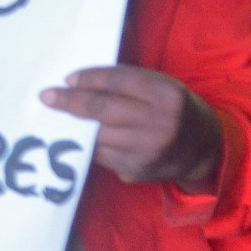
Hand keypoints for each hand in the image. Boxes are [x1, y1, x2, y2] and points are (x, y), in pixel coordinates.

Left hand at [40, 65, 223, 191]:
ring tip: (57, 116)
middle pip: (103, 109)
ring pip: (97, 135)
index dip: (89, 79)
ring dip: (74, 126)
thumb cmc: (174, 109)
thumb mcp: (162, 86)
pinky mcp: (136, 171)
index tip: (67, 79)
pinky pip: (102, 155)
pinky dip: (88, 144)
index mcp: (166, 95)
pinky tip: (79, 137)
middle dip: (70, 102)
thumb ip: (128, 82)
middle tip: (47, 97)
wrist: (203, 149)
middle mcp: (159, 124)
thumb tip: (79, 82)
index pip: (118, 81)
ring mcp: (147, 151)